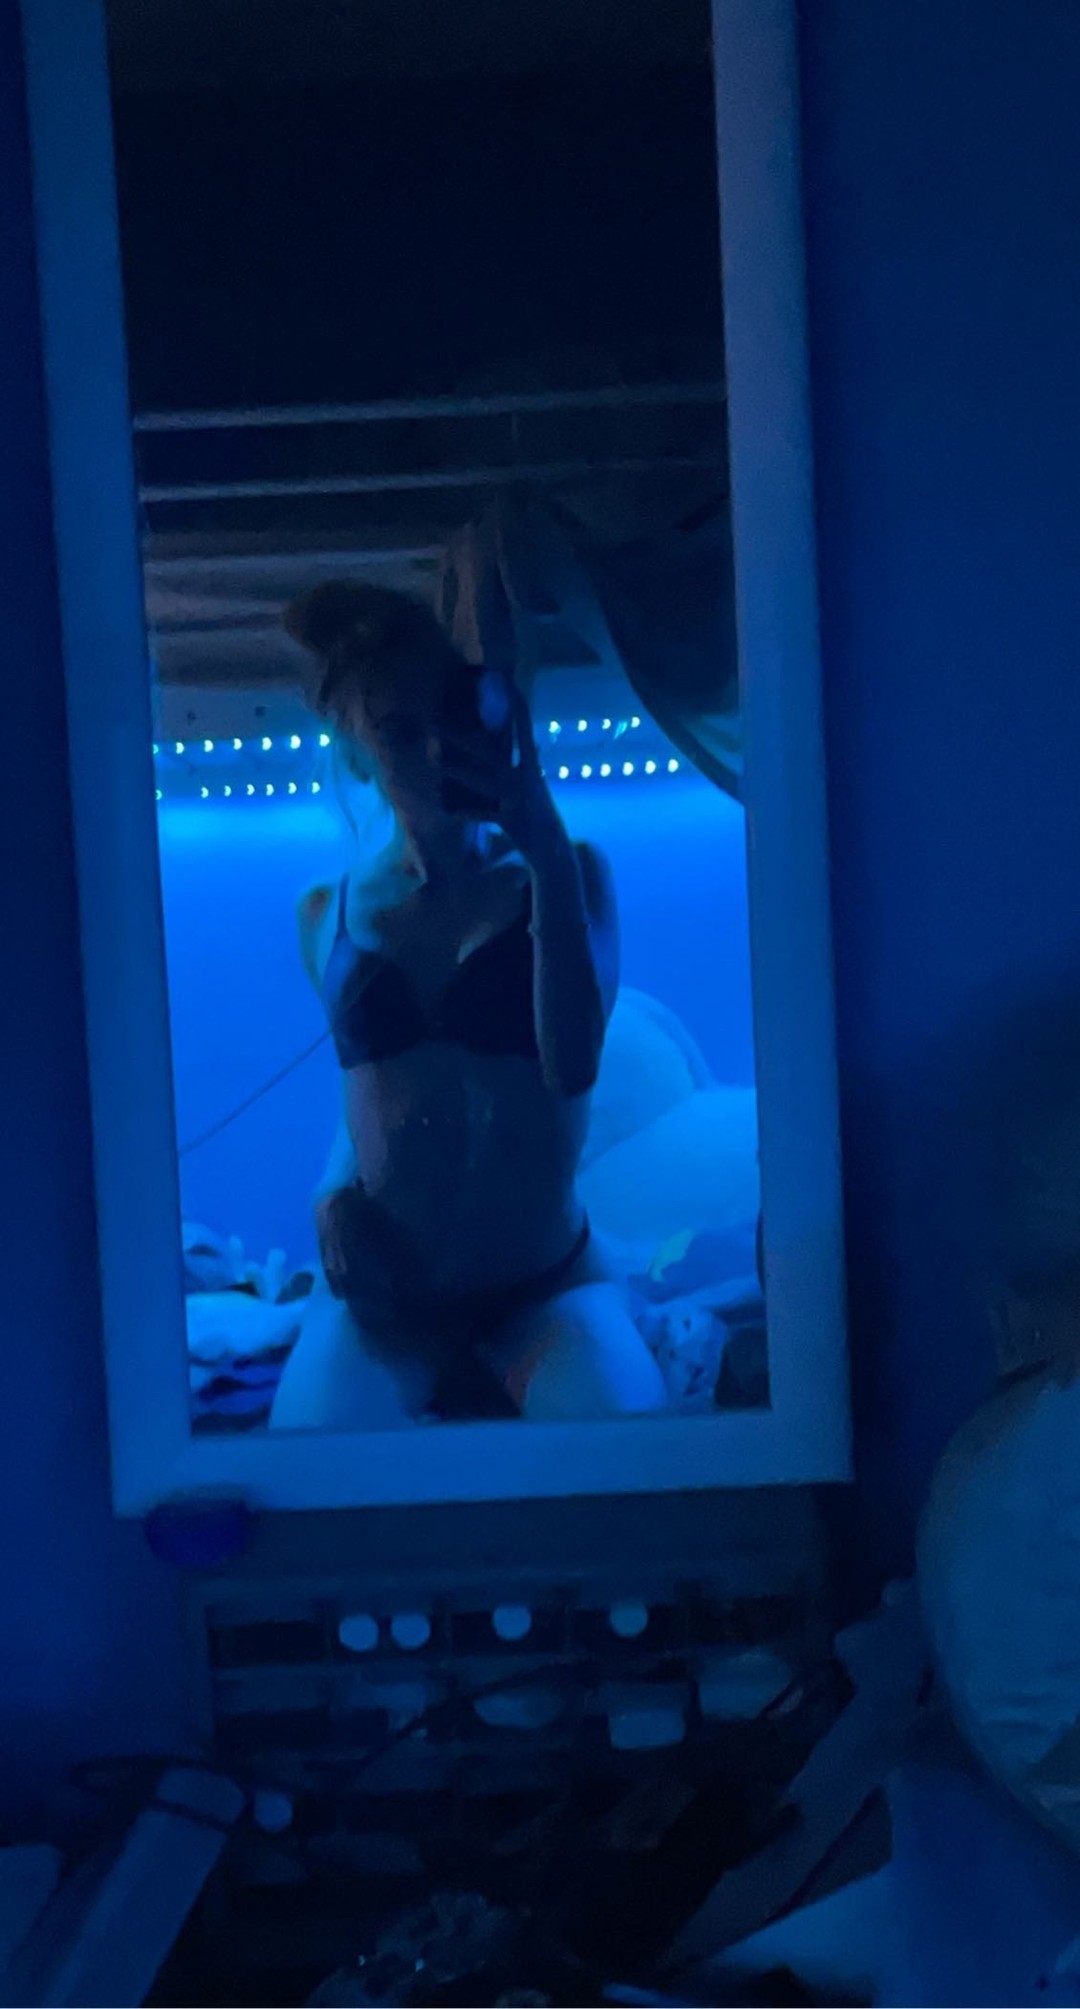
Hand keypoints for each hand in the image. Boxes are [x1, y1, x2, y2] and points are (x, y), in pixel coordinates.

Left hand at [436, 684, 566, 865]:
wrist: (552, 846)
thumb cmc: (533, 809)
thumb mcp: (529, 780)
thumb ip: (517, 757)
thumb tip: (507, 733)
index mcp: (531, 763)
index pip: (523, 724)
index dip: (514, 701)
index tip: (500, 677)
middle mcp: (526, 776)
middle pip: (489, 750)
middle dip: (460, 735)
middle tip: (432, 722)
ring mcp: (518, 797)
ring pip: (482, 778)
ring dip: (457, 766)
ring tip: (433, 756)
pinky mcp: (511, 820)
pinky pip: (481, 813)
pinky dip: (463, 810)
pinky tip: (445, 806)